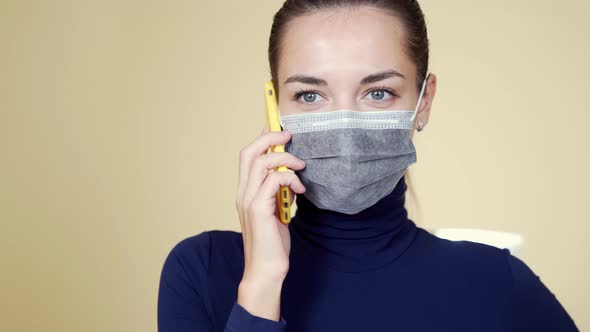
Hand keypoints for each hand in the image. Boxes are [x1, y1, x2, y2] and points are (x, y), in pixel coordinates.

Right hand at [235, 126, 305, 319]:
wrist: (266, 270)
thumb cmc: (272, 243)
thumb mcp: (276, 211)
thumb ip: (277, 192)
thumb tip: (289, 174)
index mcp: (245, 191)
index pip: (247, 155)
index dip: (261, 137)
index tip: (278, 128)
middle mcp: (243, 192)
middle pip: (249, 151)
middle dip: (270, 137)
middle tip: (289, 136)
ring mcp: (248, 200)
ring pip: (262, 162)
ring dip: (286, 159)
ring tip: (301, 168)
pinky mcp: (259, 209)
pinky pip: (274, 180)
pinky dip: (290, 179)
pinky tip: (300, 191)